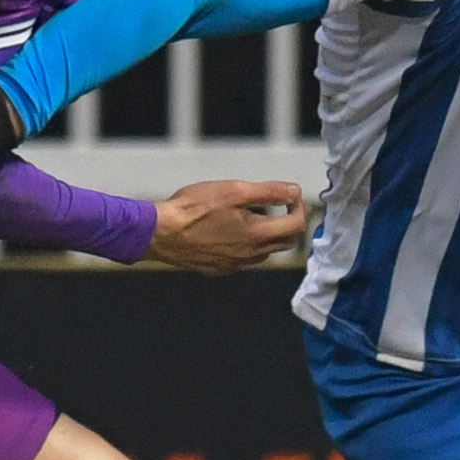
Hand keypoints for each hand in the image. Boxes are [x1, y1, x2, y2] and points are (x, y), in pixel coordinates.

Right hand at [146, 180, 307, 272]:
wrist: (159, 234)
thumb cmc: (192, 209)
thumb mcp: (233, 190)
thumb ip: (268, 191)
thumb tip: (293, 191)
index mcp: (257, 234)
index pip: (295, 225)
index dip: (300, 208)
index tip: (292, 196)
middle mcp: (250, 254)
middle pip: (285, 242)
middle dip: (290, 223)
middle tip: (283, 206)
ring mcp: (235, 264)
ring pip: (265, 252)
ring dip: (269, 235)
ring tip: (256, 216)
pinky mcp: (220, 268)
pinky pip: (244, 259)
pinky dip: (249, 245)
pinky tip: (233, 232)